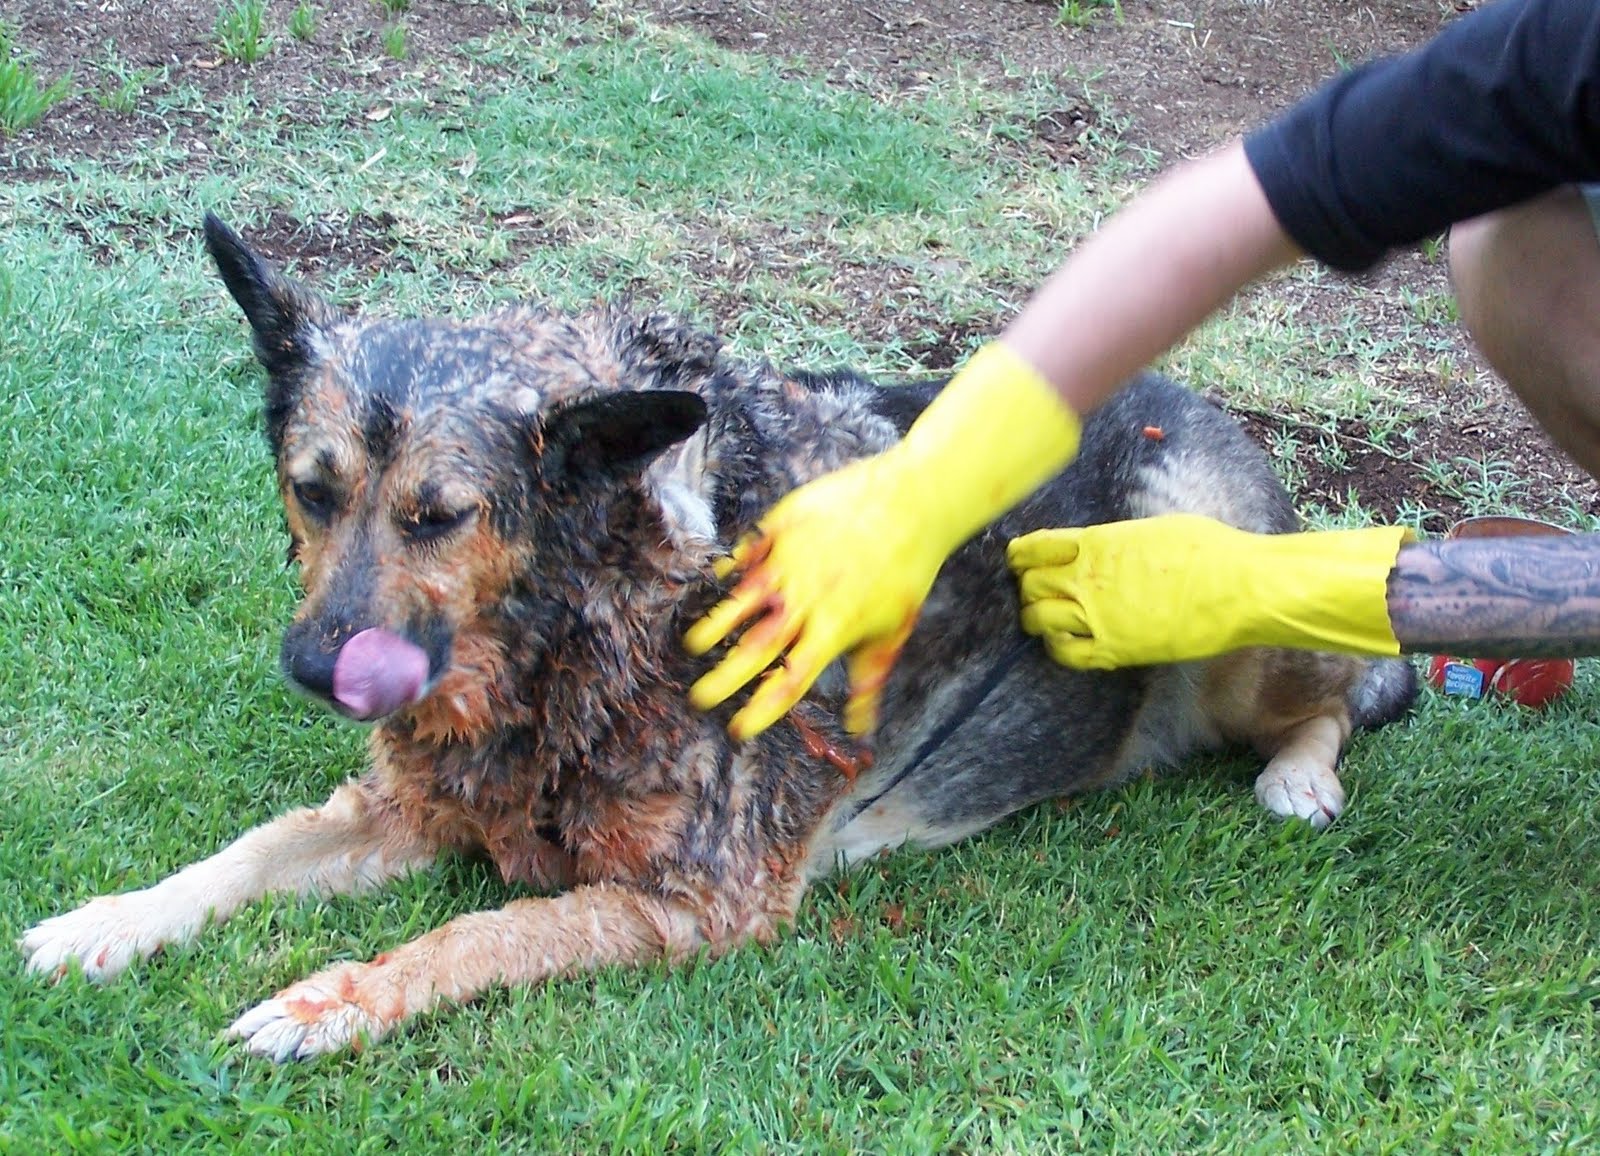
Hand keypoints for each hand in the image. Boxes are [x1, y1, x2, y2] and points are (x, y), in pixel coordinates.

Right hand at [684, 451, 943, 738]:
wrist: (912, 502)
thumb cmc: (907, 572)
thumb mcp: (892, 631)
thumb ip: (869, 682)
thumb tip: (863, 730)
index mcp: (833, 629)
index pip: (792, 679)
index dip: (763, 708)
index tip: (738, 731)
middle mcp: (806, 599)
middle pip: (758, 647)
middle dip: (725, 678)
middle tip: (699, 700)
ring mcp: (790, 561)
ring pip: (743, 600)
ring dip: (715, 626)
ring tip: (692, 647)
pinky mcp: (782, 527)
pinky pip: (746, 555)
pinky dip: (728, 572)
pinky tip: (714, 586)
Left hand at [1009, 514, 1410, 667]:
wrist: (1239, 588)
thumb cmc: (1210, 550)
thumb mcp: (1154, 529)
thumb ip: (1118, 539)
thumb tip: (1105, 546)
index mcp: (1097, 542)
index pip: (1034, 547)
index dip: (1020, 555)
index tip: (1019, 559)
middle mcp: (1088, 578)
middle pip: (1031, 584)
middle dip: (1028, 586)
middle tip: (1035, 589)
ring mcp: (1098, 616)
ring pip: (1038, 619)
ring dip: (1036, 617)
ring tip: (1044, 616)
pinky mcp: (1115, 649)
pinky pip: (1066, 654)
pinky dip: (1056, 648)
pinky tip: (1063, 642)